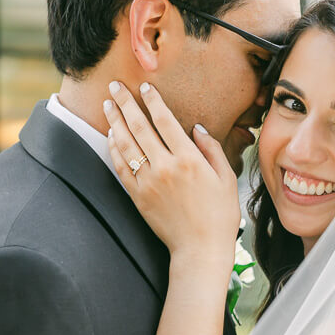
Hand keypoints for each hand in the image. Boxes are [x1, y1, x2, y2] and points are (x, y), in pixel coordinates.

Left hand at [104, 81, 240, 273]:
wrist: (200, 249)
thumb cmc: (219, 215)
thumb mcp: (226, 179)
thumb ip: (212, 149)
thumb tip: (196, 128)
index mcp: (188, 159)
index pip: (165, 121)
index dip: (152, 101)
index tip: (144, 87)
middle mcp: (165, 167)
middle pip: (139, 127)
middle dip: (125, 103)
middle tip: (115, 85)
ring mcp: (148, 182)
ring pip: (126, 145)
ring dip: (115, 122)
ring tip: (108, 105)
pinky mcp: (138, 196)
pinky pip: (121, 167)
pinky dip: (114, 149)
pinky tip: (111, 136)